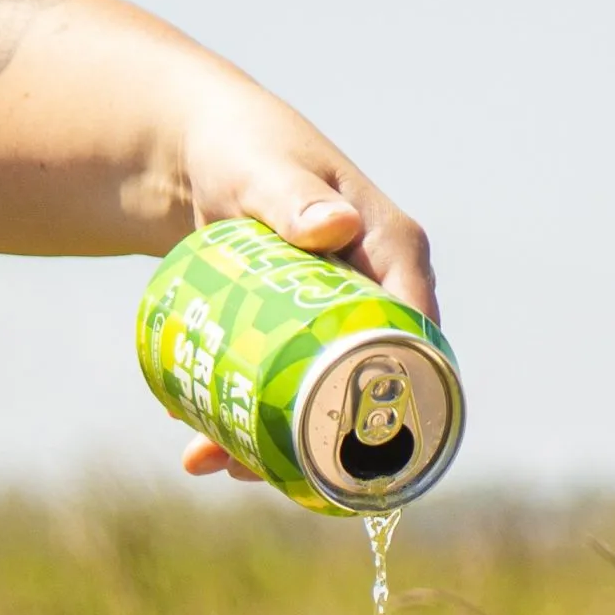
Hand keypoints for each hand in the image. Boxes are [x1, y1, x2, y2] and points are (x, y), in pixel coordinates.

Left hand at [174, 95, 436, 482]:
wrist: (196, 153)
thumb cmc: (239, 146)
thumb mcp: (264, 171)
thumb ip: (293, 196)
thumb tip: (335, 226)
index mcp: (395, 254)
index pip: (419, 335)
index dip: (403, 396)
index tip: (358, 446)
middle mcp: (380, 295)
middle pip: (372, 385)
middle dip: (323, 439)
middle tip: (262, 467)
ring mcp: (341, 323)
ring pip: (326, 401)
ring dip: (276, 447)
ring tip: (216, 462)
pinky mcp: (302, 340)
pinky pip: (290, 394)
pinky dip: (249, 425)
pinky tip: (204, 445)